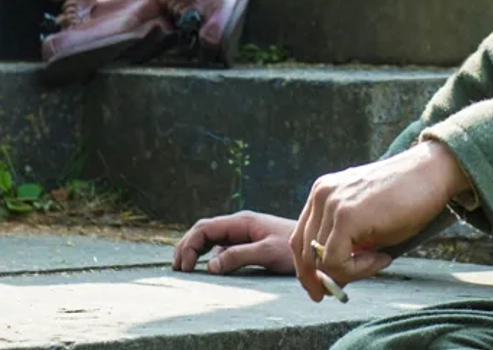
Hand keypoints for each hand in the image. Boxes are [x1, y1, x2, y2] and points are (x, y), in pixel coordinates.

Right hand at [173, 210, 297, 274]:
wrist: (315, 246)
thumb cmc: (294, 248)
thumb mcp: (267, 253)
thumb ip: (238, 256)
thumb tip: (210, 265)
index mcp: (241, 222)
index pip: (205, 228)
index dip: (189, 245)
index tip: (185, 266)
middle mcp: (239, 225)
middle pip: (204, 231)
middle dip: (187, 246)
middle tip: (176, 268)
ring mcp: (243, 233)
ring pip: (211, 239)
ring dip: (196, 251)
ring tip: (185, 268)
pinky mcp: (248, 243)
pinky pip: (223, 248)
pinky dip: (210, 257)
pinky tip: (208, 269)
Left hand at [288, 140, 468, 300]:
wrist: (431, 172)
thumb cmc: (406, 198)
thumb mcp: (367, 223)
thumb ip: (345, 244)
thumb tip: (331, 280)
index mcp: (322, 194)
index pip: (300, 239)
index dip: (307, 270)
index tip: (319, 288)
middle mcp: (321, 195)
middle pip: (304, 253)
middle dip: (321, 279)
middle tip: (341, 292)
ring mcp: (332, 203)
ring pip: (321, 261)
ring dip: (350, 272)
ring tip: (378, 261)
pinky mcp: (347, 215)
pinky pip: (337, 261)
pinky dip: (358, 270)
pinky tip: (382, 258)